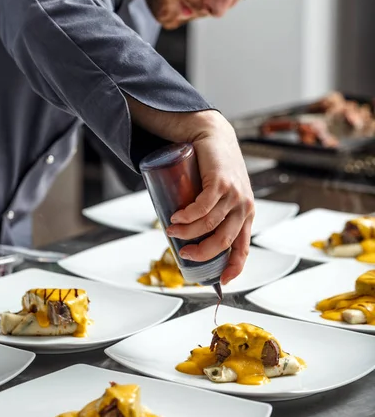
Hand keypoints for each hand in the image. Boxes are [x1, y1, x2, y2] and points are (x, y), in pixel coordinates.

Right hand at [166, 112, 253, 283]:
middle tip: (181, 252)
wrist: (213, 134)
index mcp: (246, 215)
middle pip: (223, 242)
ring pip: (209, 225)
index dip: (232, 269)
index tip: (219, 282)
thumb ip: (210, 213)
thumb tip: (185, 238)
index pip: (243, 249)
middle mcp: (244, 207)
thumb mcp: (220, 195)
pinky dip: (188, 216)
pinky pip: (204, 207)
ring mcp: (235, 194)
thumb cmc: (213, 168)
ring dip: (186, 232)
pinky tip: (176, 217)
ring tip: (170, 229)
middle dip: (200, 253)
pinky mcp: (222, 182)